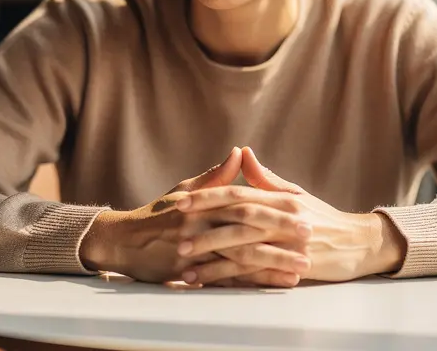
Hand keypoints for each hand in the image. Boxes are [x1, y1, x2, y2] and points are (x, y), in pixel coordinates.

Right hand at [78, 147, 304, 285]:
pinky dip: (253, 283)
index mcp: (203, 204)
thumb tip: (240, 152)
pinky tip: (273, 285)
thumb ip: (216, 176)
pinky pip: (227, 280)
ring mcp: (196, 252)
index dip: (275, 208)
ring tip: (301, 268)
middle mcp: (200, 227)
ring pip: (241, 259)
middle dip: (281, 237)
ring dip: (273, 264)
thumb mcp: (184, 189)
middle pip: (248, 232)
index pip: (246, 203)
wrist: (124, 243)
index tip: (305, 211)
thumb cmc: (157, 214)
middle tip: (312, 239)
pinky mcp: (192, 273)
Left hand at [174, 147, 406, 284]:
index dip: (208, 196)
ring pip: (244, 248)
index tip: (181, 200)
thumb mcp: (296, 195)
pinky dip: (231, 278)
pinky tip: (210, 280)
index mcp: (281, 198)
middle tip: (175, 229)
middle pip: (237, 219)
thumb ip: (266, 179)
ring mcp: (289, 244)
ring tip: (184, 261)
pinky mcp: (294, 267)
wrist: (360, 244)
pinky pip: (256, 274)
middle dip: (204, 225)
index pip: (238, 193)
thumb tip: (243, 153)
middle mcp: (284, 218)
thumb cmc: (324, 218)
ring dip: (212, 256)